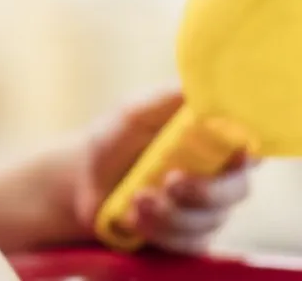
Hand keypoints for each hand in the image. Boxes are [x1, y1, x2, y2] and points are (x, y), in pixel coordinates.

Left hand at [74, 90, 251, 252]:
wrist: (81, 183)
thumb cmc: (112, 139)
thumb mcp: (134, 112)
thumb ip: (167, 99)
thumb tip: (198, 85)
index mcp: (207, 138)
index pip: (247, 144)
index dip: (248, 152)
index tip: (234, 155)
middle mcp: (215, 175)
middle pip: (238, 188)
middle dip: (206, 191)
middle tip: (171, 182)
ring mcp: (204, 210)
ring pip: (211, 220)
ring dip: (171, 212)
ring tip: (135, 199)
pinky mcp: (189, 239)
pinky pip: (190, 243)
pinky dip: (161, 232)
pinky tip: (132, 217)